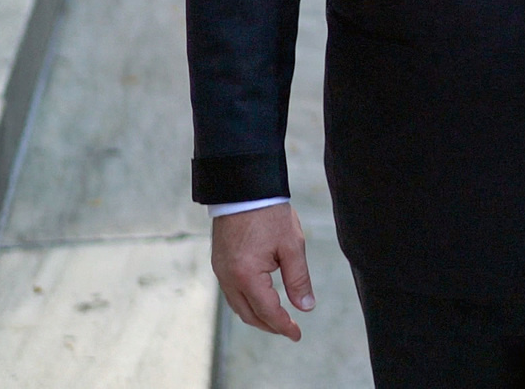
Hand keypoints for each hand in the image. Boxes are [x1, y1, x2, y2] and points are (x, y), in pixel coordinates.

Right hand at [212, 202, 314, 340]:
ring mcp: (220, 271)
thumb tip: (306, 307)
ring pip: (238, 306)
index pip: (267, 312)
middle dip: (270, 325)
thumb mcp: (292, 246)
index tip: (297, 335)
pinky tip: (260, 299)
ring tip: (277, 319)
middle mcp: (229, 278)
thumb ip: (298, 279)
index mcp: (247, 276)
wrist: (243, 188)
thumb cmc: (269, 214)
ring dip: (257, 316)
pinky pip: (231, 293)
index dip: (284, 326)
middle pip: (249, 315)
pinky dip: (247, 302)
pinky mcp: (219, 263)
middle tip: (289, 329)